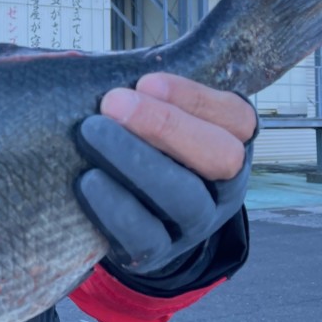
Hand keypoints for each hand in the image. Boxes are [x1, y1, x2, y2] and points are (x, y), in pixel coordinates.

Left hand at [75, 73, 256, 274]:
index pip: (237, 118)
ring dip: (136, 161)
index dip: (194, 97)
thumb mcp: (152, 118)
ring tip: (90, 133)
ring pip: (183, 197)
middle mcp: (224, 186)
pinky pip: (145, 236)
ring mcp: (196, 224)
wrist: (131, 219)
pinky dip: (114, 207)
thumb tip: (84, 68)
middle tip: (112, 103)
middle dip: (167, 125)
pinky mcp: (159, 253)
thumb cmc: (140, 146)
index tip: (146, 80)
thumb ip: (138, 94)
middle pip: (220, 157)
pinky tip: (86, 180)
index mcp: (231, 142)